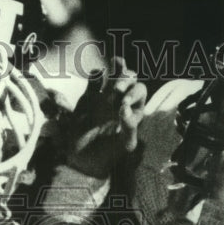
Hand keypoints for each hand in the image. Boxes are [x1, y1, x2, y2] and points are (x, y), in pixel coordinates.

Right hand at [64, 56, 146, 178]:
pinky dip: (96, 75)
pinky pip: (94, 81)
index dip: (133, 94)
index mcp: (134, 111)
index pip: (139, 92)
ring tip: (115, 63)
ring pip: (115, 75)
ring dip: (116, 70)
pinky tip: (96, 75)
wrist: (84, 161)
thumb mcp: (124, 145)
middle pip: (130, 80)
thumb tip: (123, 107)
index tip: (121, 106)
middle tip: (116, 91)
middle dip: (125, 80)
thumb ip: (129, 126)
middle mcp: (121, 102)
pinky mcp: (89, 98)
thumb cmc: (109, 155)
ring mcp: (105, 98)